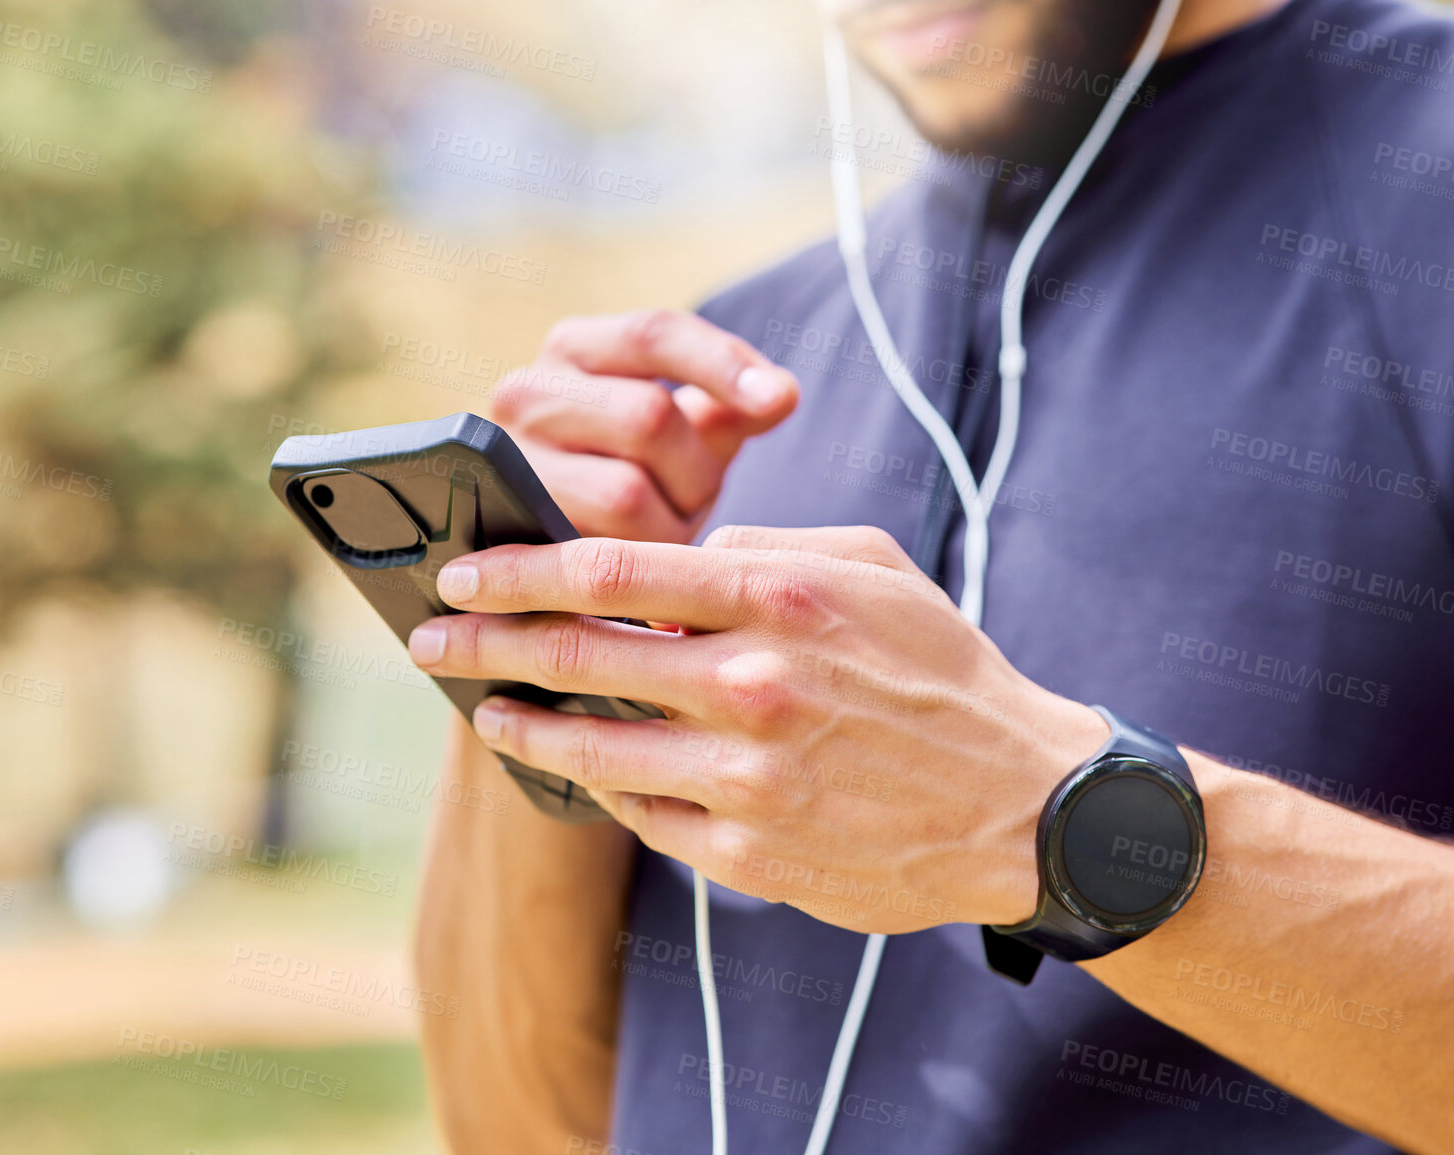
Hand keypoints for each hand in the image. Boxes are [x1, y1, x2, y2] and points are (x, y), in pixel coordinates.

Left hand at [405, 525, 1110, 933]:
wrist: (1022, 803)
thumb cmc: (943, 673)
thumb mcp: (874, 568)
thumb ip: (767, 547)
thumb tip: (670, 563)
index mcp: (778, 596)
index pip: (608, 570)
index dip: (516, 571)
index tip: (461, 574)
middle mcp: (751, 683)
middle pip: (576, 656)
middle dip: (483, 645)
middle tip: (431, 642)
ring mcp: (746, 777)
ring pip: (592, 747)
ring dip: (524, 725)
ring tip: (488, 711)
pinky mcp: (748, 853)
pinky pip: (642, 815)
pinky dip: (603, 786)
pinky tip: (583, 767)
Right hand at [492, 310, 799, 542]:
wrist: (553, 537)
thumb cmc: (638, 472)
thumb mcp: (687, 430)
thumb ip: (730, 406)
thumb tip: (781, 394)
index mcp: (577, 348)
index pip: (655, 334)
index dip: (722, 364)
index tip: (780, 399)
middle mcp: (528, 392)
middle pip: (648, 416)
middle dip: (696, 467)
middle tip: (700, 494)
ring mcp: (510, 464)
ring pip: (625, 491)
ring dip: (670, 520)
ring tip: (668, 526)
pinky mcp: (510, 532)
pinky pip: (605, 552)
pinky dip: (643, 556)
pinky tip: (651, 560)